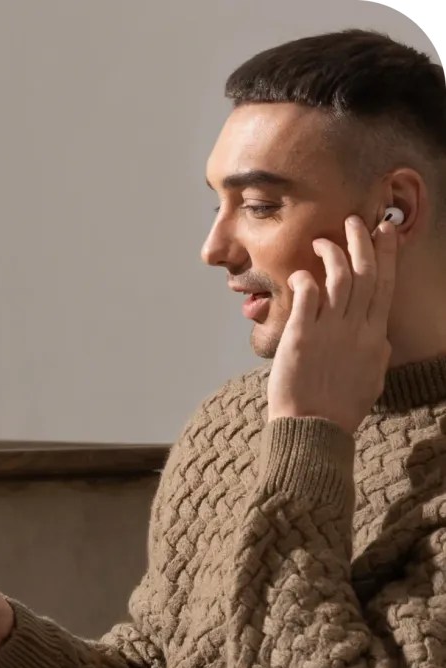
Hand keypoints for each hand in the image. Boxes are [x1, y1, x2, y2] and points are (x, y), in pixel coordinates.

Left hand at [268, 214, 397, 434]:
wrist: (313, 429)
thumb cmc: (338, 409)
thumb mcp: (371, 379)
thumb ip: (376, 354)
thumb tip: (379, 339)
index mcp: (375, 338)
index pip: (385, 285)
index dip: (386, 254)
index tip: (385, 231)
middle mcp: (356, 329)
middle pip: (365, 274)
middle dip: (362, 241)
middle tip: (355, 220)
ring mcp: (329, 332)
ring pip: (338, 279)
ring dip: (331, 253)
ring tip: (322, 240)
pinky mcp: (301, 337)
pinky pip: (306, 298)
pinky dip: (304, 280)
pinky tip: (299, 274)